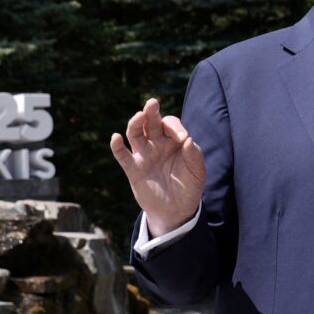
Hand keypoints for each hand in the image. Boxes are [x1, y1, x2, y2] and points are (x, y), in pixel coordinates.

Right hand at [110, 98, 205, 235]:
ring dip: (135, 124)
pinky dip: (117, 146)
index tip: (182, 138)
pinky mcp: (133, 169)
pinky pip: (123, 155)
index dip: (175, 127)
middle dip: (151, 112)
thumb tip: (188, 139)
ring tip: (139, 116)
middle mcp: (157, 144)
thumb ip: (195, 155)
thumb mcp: (197, 172)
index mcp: (173, 141)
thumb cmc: (189, 187)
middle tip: (152, 103)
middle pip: (151, 123)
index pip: (170, 124)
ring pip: (135, 134)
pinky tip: (115, 138)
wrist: (177, 210)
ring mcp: (144, 155)